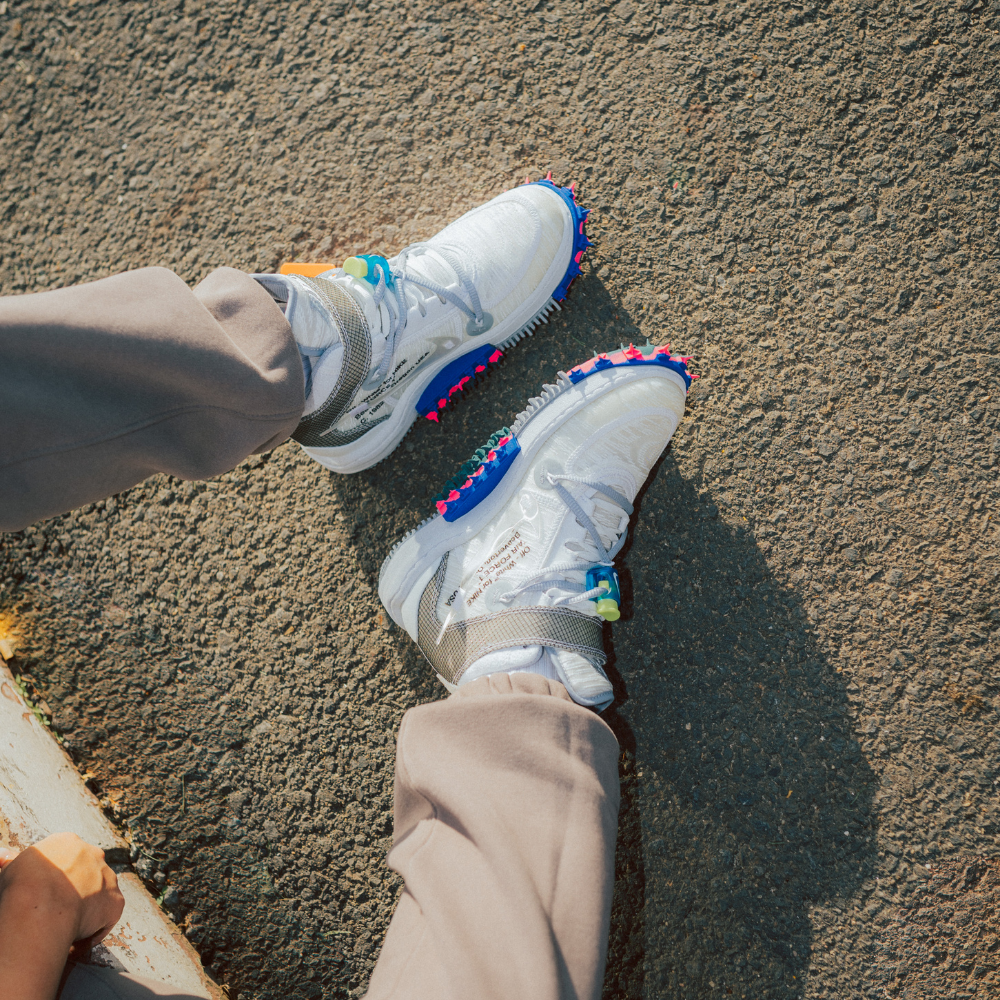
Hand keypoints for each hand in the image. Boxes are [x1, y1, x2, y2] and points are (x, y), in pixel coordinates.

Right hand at [0, 833, 125, 999]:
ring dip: (87, 908)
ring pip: (99, 892)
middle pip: (86, 871)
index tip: (46, 893)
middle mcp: (92, 854)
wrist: (39, 904)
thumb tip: (5, 860)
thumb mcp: (12, 868)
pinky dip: (93, 931)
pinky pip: (107, 918)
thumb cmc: (20, 888)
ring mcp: (107, 877)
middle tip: (57, 910)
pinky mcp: (115, 901)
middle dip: (75, 888)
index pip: (65, 857)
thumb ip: (17, 865)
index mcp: (67, 842)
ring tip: (65, 928)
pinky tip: (75, 943)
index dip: (55, 877)